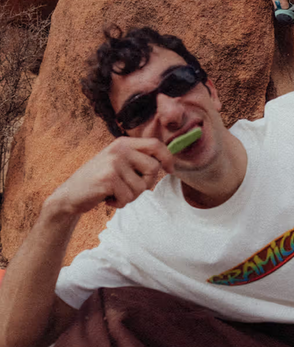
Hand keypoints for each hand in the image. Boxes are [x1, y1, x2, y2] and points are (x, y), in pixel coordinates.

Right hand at [44, 138, 174, 216]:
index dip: (167, 157)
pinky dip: (120, 204)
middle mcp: (120, 149)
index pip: (155, 144)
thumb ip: (137, 159)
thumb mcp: (118, 163)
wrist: (69, 195)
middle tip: (129, 188)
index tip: (170, 170)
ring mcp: (113, 163)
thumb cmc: (98, 181)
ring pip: (141, 188)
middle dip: (146, 184)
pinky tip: (107, 199)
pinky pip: (128, 198)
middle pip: (153, 169)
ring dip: (130, 197)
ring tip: (114, 193)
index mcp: (123, 143)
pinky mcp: (108, 179)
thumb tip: (166, 162)